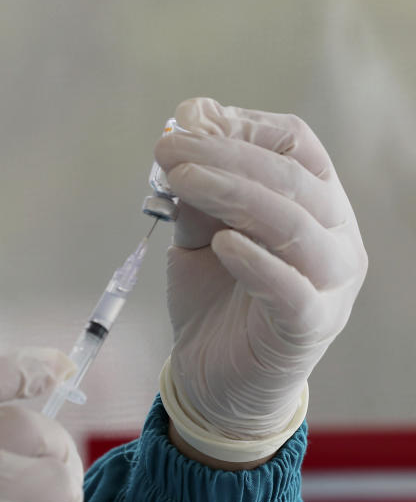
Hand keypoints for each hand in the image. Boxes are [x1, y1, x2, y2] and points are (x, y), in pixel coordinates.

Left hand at [153, 98, 366, 459]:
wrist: (214, 379)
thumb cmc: (213, 298)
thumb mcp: (198, 236)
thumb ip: (196, 194)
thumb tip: (184, 130)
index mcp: (313, 203)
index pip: (295, 144)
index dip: (242, 126)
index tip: (187, 121)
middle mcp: (334, 236)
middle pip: (290, 177)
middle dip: (223, 155)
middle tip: (167, 148)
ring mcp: (330, 283)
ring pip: (292, 222)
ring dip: (231, 192)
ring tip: (178, 178)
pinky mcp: (309, 326)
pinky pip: (290, 286)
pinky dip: (255, 259)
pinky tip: (220, 241)